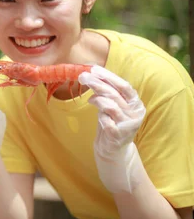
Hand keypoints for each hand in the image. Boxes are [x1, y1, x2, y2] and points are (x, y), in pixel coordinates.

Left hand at [78, 65, 146, 192]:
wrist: (113, 150)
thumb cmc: (111, 123)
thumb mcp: (109, 105)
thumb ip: (104, 92)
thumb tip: (90, 74)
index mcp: (136, 103)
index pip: (124, 86)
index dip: (109, 77)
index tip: (93, 69)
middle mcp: (136, 113)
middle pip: (115, 94)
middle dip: (97, 83)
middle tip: (82, 77)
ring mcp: (128, 125)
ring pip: (111, 106)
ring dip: (97, 99)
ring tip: (91, 99)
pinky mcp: (119, 135)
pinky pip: (105, 120)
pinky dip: (100, 117)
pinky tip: (100, 119)